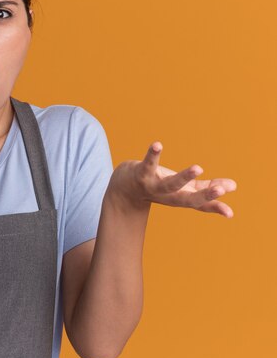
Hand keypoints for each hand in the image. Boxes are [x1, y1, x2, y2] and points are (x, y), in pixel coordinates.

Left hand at [108, 141, 236, 217]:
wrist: (123, 190)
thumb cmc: (157, 187)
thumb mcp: (181, 188)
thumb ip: (205, 187)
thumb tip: (233, 185)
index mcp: (180, 198)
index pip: (199, 204)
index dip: (214, 207)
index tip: (229, 213)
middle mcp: (167, 196)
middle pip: (187, 199)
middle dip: (204, 196)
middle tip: (220, 190)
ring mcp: (153, 186)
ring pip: (169, 184)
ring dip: (183, 177)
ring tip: (198, 168)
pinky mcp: (140, 173)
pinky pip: (147, 164)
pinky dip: (152, 155)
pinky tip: (157, 145)